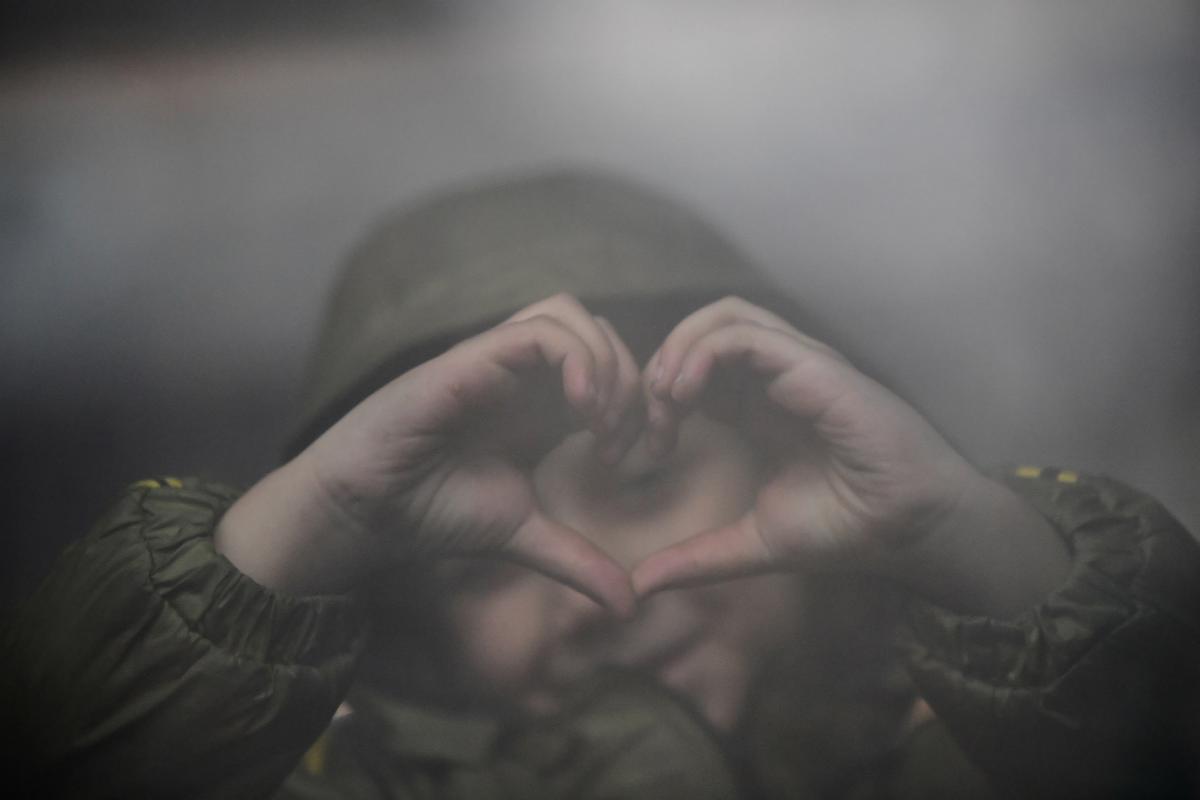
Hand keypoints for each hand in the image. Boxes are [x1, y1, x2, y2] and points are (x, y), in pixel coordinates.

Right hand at [218, 294, 640, 612]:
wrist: (367, 513)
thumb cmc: (434, 512)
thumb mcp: (525, 536)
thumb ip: (579, 560)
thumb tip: (631, 607)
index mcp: (538, 405)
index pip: (608, 366)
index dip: (633, 404)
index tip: (622, 458)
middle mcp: (520, 375)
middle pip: (598, 330)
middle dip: (628, 378)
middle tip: (616, 439)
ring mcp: (495, 361)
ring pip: (569, 313)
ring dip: (603, 361)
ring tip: (597, 421)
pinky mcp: (471, 360)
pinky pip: (538, 331)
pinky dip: (577, 359)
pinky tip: (580, 411)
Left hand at [631, 297, 983, 594]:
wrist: (909, 529)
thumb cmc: (846, 528)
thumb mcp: (752, 544)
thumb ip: (696, 558)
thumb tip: (638, 586)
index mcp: (761, 407)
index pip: (697, 369)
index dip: (662, 395)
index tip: (653, 448)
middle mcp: (777, 378)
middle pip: (704, 330)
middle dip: (663, 363)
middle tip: (651, 415)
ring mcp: (797, 365)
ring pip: (723, 316)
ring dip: (679, 348)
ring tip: (667, 397)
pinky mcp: (812, 365)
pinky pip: (745, 334)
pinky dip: (703, 352)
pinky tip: (686, 394)